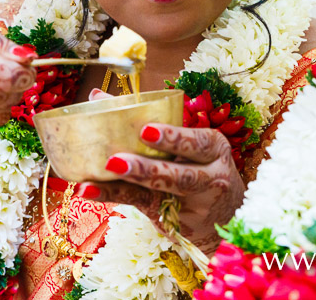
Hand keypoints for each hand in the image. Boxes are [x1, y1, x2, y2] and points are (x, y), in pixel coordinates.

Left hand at [76, 123, 243, 253]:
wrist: (225, 216)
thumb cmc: (199, 165)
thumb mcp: (190, 144)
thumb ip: (151, 119)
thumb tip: (98, 95)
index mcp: (214, 149)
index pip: (197, 143)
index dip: (173, 138)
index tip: (145, 130)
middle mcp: (210, 178)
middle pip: (180, 176)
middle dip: (147, 169)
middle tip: (116, 160)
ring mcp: (192, 204)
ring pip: (158, 194)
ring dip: (128, 185)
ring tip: (103, 173)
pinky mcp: (174, 220)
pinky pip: (140, 205)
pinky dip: (113, 195)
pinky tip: (89, 189)